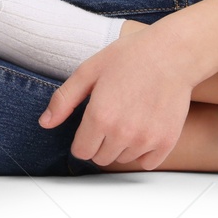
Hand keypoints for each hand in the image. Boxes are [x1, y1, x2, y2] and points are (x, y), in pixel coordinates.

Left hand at [38, 21, 196, 169]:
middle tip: (110, 116)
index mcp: (100, 116)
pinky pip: (147, 163)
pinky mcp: (166, 142)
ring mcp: (145, 140)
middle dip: (100, 142)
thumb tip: (45, 123)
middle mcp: (122, 133)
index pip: (81, 151)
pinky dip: (143, 152)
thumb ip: (64, 100)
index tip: (90, 125)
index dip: (82, 138)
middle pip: (100, 158)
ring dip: (121, 145)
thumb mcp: (89, 70)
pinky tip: (143, 128)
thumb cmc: (131, 56)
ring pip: (123, 159)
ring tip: (128, 116)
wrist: (172, 53)